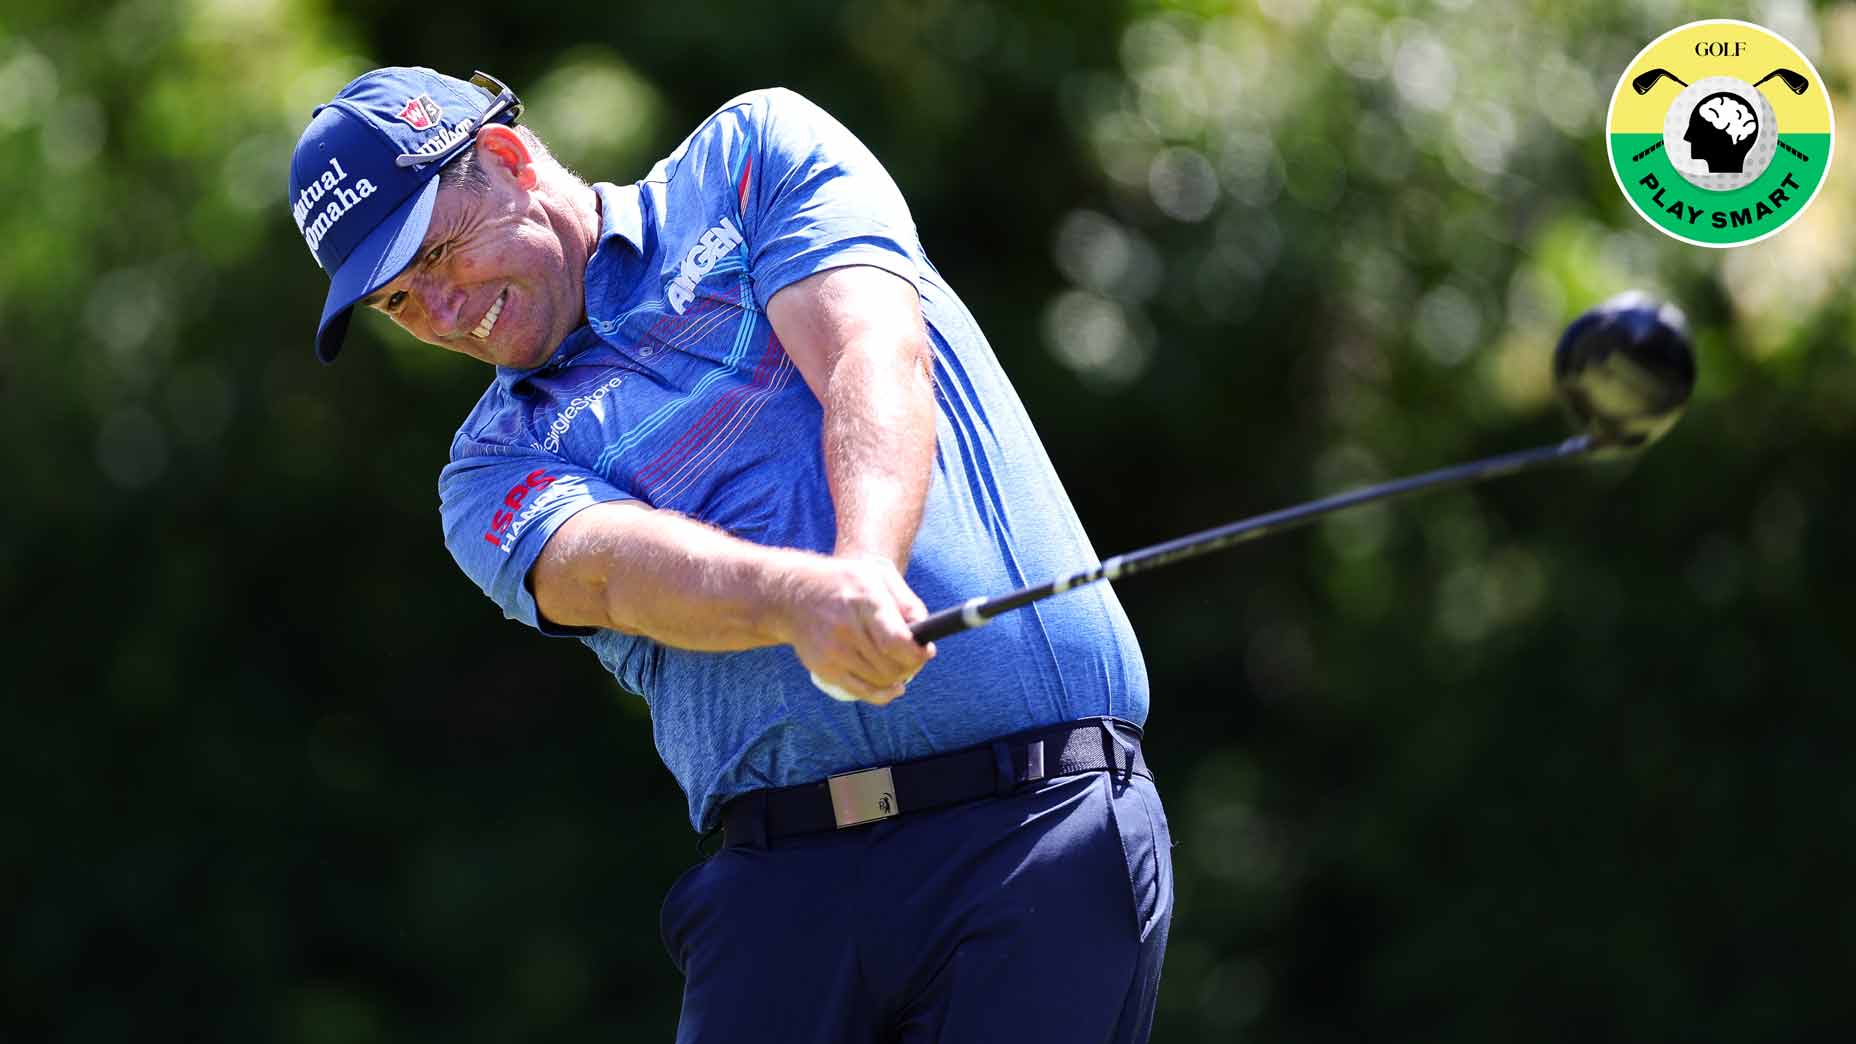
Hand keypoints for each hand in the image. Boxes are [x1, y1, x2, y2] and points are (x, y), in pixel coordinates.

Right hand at [779, 554, 935, 704]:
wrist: (791, 595)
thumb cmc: (842, 582)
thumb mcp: (877, 574)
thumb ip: (907, 602)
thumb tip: (925, 633)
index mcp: (864, 601)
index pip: (896, 641)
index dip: (917, 653)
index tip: (926, 650)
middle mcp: (846, 629)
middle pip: (892, 665)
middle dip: (912, 664)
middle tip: (915, 656)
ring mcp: (833, 652)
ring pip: (881, 681)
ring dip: (898, 676)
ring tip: (900, 663)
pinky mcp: (824, 669)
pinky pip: (862, 692)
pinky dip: (883, 693)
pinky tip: (893, 685)